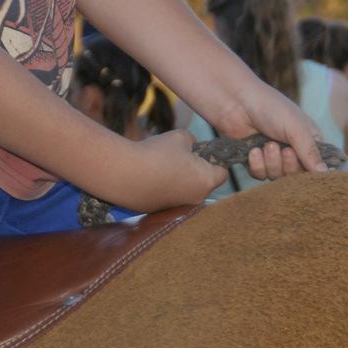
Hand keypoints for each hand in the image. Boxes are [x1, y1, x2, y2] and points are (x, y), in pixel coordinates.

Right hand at [102, 130, 227, 212]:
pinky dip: (161, 188)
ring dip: (177, 180)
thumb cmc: (157, 153)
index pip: (222, 173)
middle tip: (178, 156)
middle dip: (194, 171)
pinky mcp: (158, 211)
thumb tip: (190, 146)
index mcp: (206, 181)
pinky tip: (147, 177)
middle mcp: (196, 199)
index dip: (214, 161)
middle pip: (203, 183)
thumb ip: (191, 140)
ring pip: (184, 191)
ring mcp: (177, 207)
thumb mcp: (179, 137)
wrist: (125, 173)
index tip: (201, 153)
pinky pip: (166, 197)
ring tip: (159, 166)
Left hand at [202, 81, 329, 176]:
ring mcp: (273, 156)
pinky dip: (257, 165)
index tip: (298, 156)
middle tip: (283, 150)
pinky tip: (253, 150)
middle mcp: (293, 149)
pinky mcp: (254, 161)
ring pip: (277, 177)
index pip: (316, 165)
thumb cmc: (269, 107)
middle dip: (288, 165)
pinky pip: (260, 175)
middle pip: (297, 175)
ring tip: (266, 145)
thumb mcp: (295, 127)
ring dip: (272, 163)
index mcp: (308, 139)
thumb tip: (325, 173)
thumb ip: (310, 151)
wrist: (235, 102)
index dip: (308, 167)